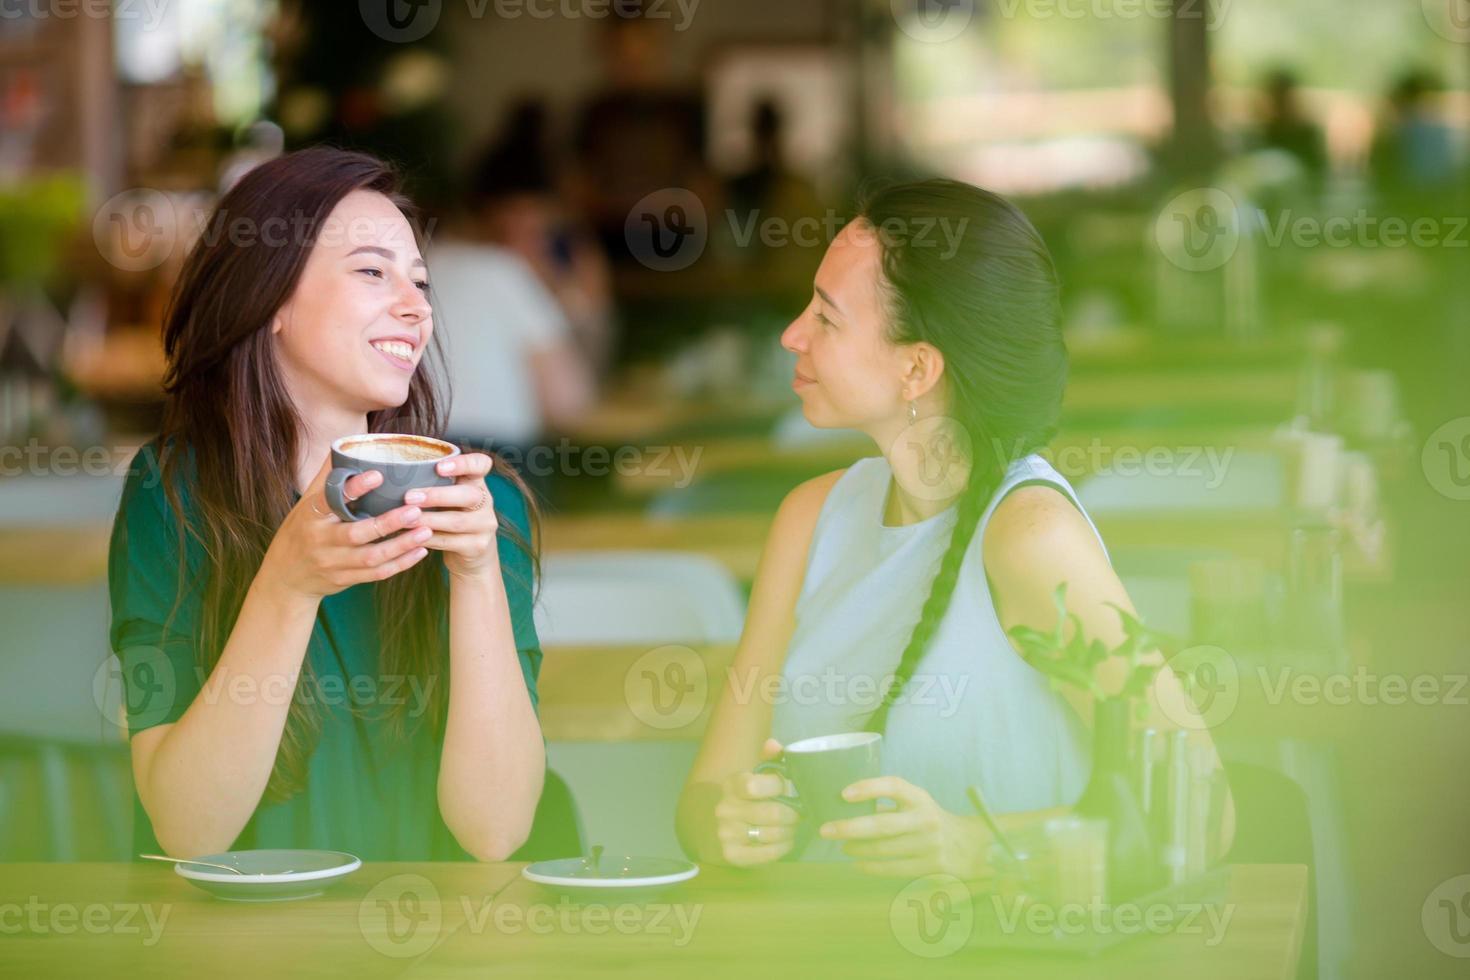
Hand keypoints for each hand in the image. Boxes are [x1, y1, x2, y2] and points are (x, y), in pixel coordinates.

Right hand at [261, 457, 432, 600]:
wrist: (285, 577)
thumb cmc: (301, 530)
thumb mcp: (306, 503)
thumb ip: (327, 477)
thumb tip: (345, 444)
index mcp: (310, 515)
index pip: (330, 499)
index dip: (354, 487)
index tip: (378, 474)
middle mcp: (321, 540)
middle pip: (355, 533)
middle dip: (387, 523)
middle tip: (415, 509)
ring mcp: (333, 562)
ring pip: (370, 557)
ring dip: (400, 545)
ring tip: (426, 530)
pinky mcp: (345, 579)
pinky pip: (376, 574)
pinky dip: (400, 564)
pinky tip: (421, 551)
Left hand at [404, 452, 499, 578]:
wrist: (472, 552)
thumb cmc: (450, 514)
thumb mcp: (449, 495)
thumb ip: (432, 483)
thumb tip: (390, 472)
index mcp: (476, 482)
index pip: (481, 464)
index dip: (463, 463)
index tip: (439, 466)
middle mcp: (485, 502)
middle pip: (469, 495)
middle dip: (437, 495)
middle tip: (409, 497)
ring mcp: (484, 525)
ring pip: (457, 521)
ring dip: (428, 519)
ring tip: (405, 519)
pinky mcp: (477, 546)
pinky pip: (450, 542)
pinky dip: (428, 539)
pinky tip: (411, 536)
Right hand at [714, 739, 798, 866]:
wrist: (721, 830)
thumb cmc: (749, 800)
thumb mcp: (757, 778)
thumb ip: (769, 760)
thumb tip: (774, 745)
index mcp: (731, 785)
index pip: (755, 785)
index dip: (778, 787)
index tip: (788, 789)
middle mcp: (724, 809)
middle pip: (771, 813)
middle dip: (793, 815)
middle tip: (798, 814)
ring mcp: (726, 833)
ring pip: (773, 834)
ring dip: (790, 831)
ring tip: (791, 827)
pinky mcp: (732, 855)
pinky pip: (769, 853)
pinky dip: (784, 847)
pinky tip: (785, 840)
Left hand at [819, 776, 991, 879]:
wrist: (968, 846)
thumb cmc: (929, 819)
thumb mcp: (916, 803)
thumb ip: (889, 804)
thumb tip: (843, 805)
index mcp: (920, 798)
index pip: (894, 786)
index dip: (869, 788)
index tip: (843, 794)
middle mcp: (925, 819)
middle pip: (882, 824)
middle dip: (849, 828)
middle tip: (825, 830)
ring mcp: (928, 845)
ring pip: (883, 850)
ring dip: (856, 848)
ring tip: (842, 846)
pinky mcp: (929, 867)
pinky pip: (892, 869)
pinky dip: (870, 866)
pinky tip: (858, 863)